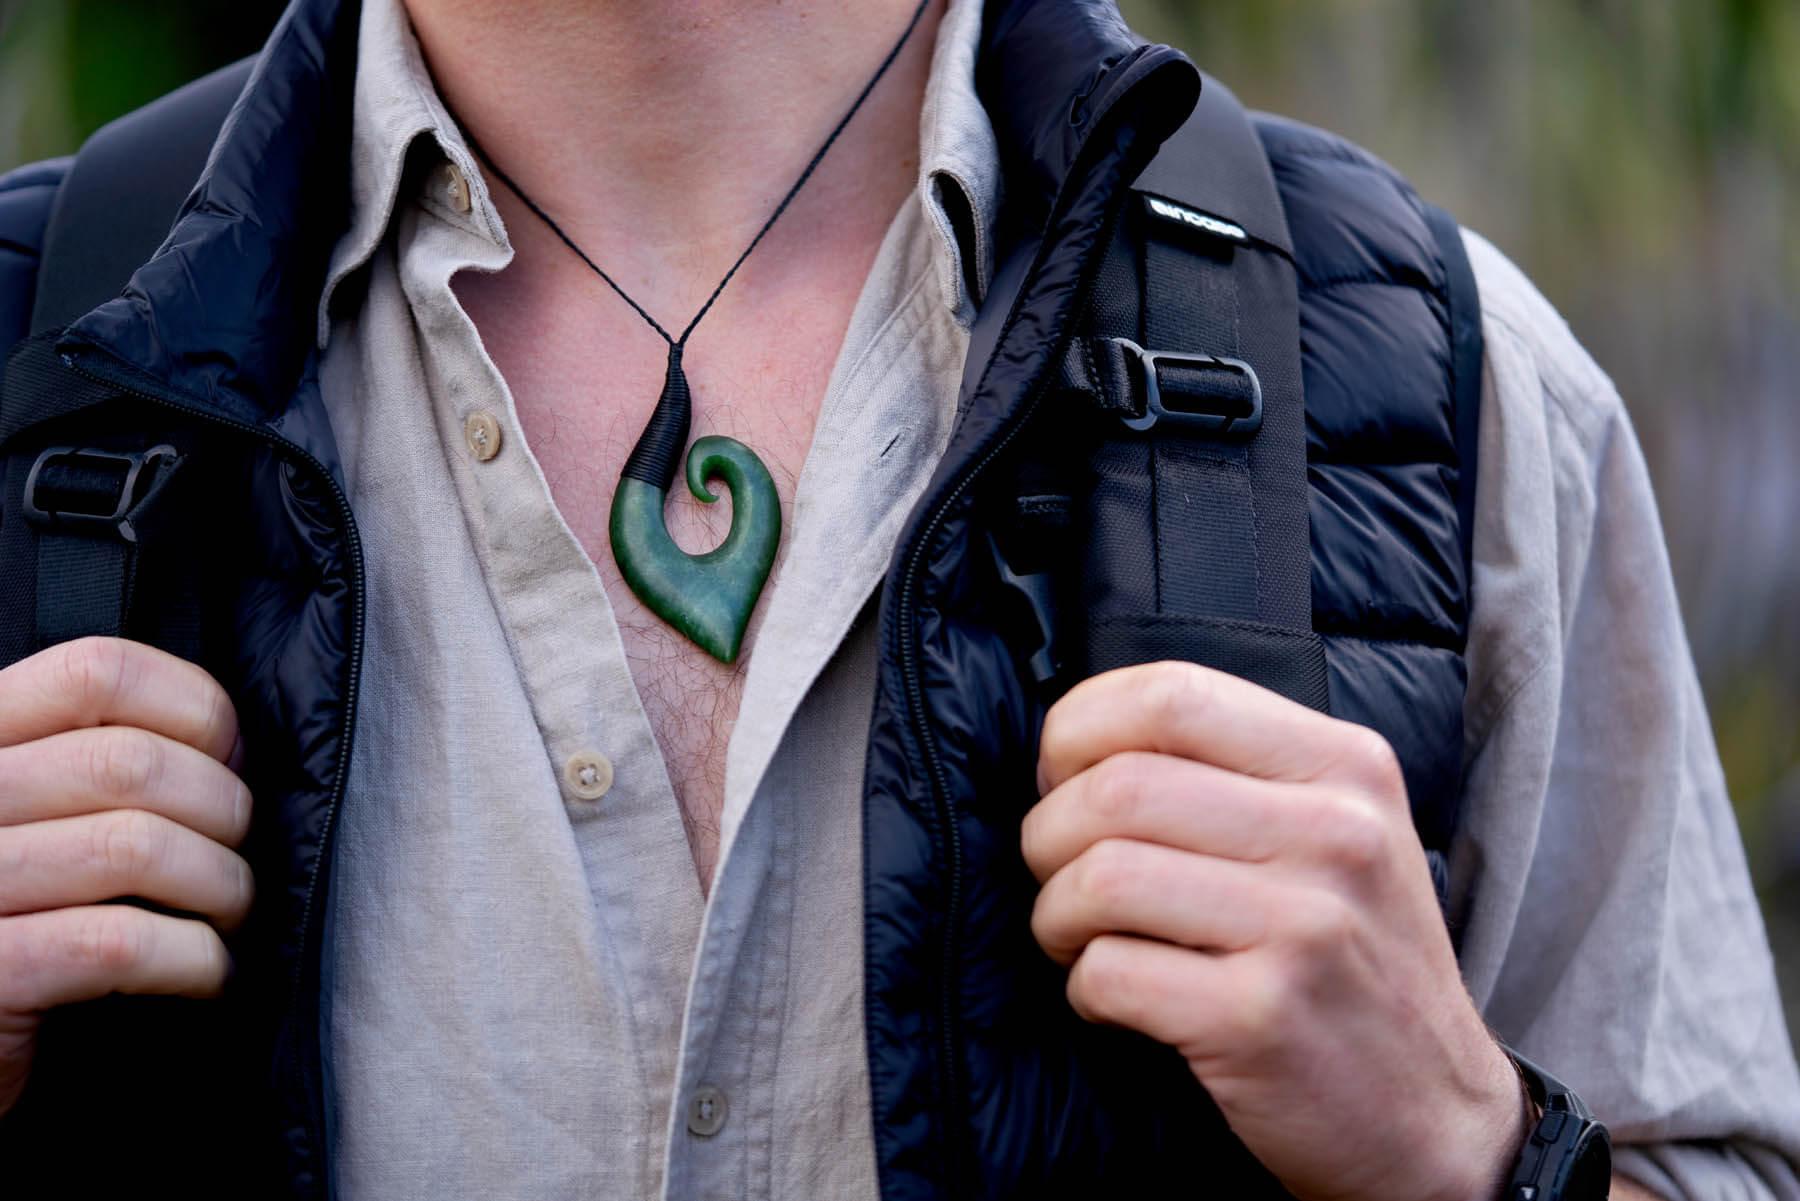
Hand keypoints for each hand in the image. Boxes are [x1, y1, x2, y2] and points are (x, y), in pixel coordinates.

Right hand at [0, 638, 252, 1117]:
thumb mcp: (42, 810)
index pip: (97, 670)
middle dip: (223, 811)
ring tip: (229, 913)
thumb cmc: (25, 916)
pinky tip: (208, 973)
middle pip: (128, 763)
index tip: (231, 763)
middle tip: (238, 856)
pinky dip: (192, 958)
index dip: (197, 710)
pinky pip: (117, 944)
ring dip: (219, 885)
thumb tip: (233, 743)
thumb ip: (102, 759)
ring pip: (133, 849)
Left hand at [1023, 661, 1526, 1200]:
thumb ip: (1236, 769)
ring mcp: (1304, 928)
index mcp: (1346, 766)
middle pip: (1117, 786)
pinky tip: (1115, 998)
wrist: (1439, 1118)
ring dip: (1056, 913)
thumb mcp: (1339, 832)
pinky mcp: (1261, 1019)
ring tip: (1078, 936)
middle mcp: (1335, 834)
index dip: (1079, 729)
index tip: (1061, 777)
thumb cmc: (1356, 962)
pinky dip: (1084, 988)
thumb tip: (1078, 738)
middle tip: (1057, 874)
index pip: (1171, 693)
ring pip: (1100, 876)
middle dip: (1048, 833)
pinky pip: (1109, 973)